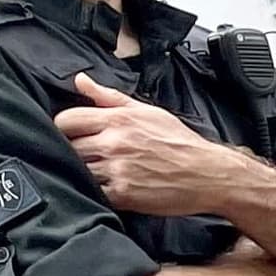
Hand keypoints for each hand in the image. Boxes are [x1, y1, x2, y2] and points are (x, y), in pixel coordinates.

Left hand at [58, 74, 254, 215]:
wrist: (210, 174)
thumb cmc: (181, 143)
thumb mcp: (148, 111)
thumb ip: (109, 96)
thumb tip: (80, 80)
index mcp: (118, 119)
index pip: (65, 120)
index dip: (64, 128)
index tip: (73, 135)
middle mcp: (114, 143)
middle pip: (68, 147)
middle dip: (76, 152)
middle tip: (90, 156)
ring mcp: (118, 170)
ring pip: (79, 171)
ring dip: (86, 173)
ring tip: (102, 172)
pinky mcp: (124, 194)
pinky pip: (94, 193)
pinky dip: (98, 192)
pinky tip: (111, 187)